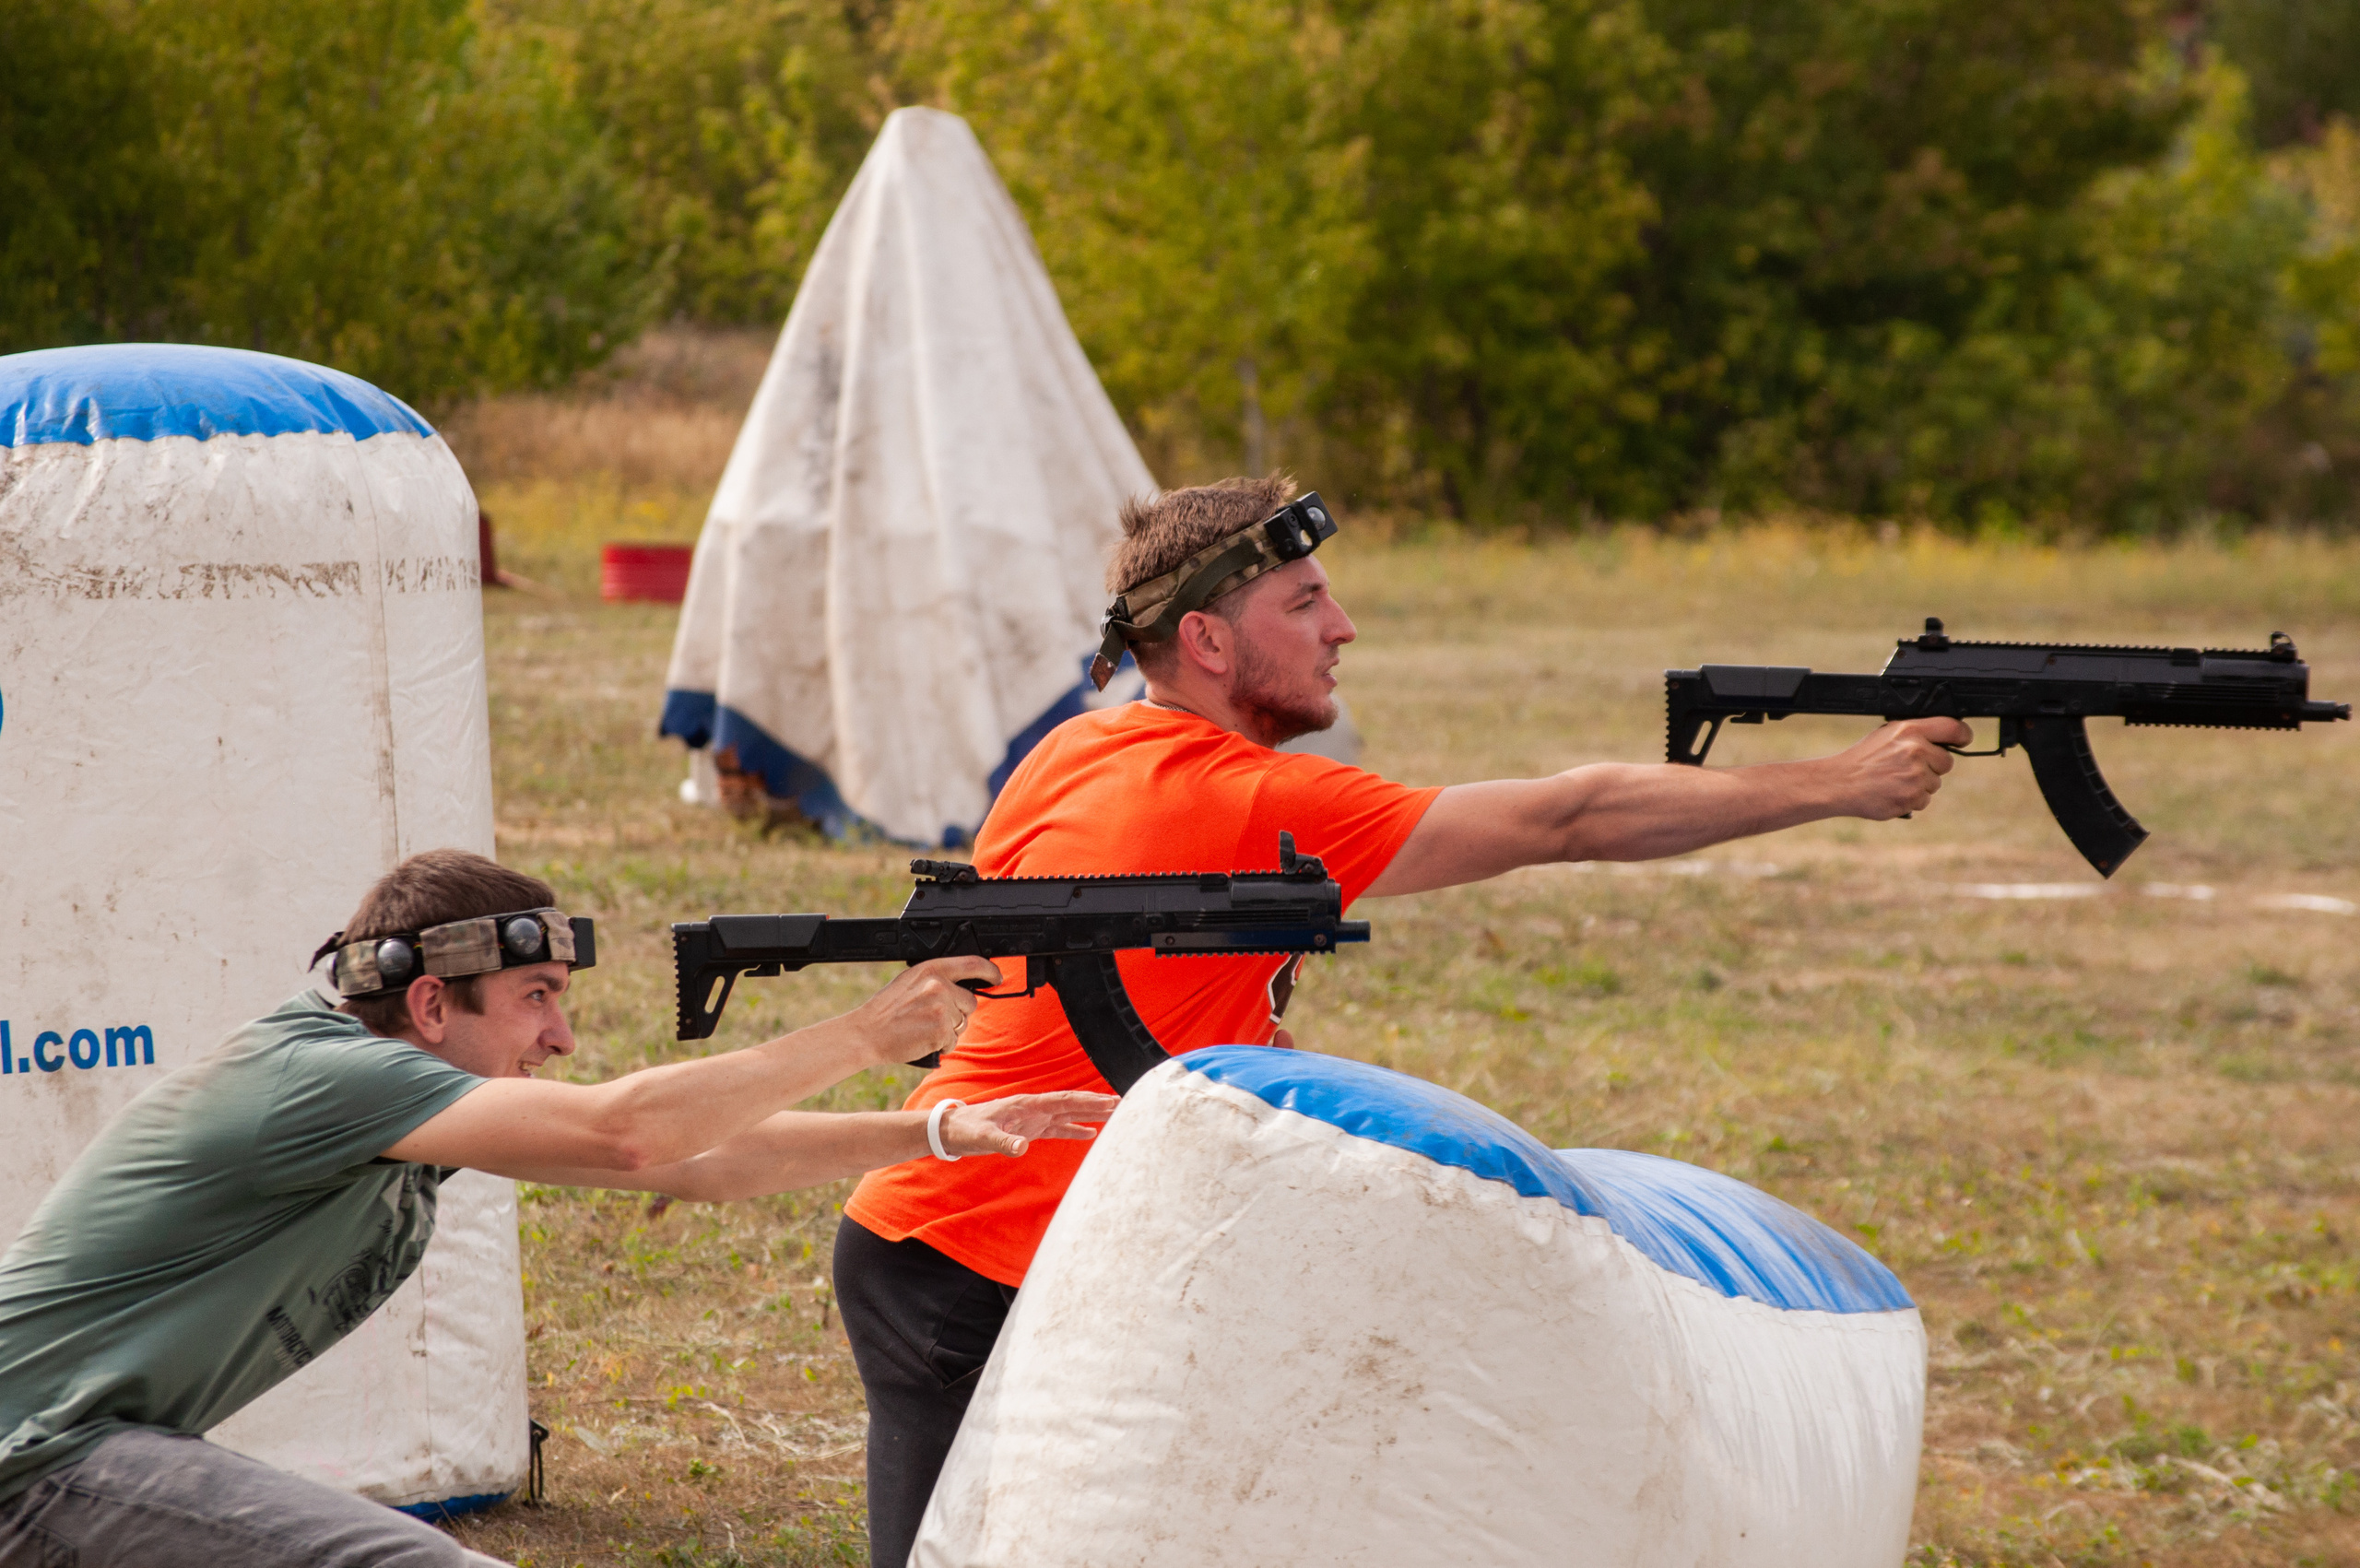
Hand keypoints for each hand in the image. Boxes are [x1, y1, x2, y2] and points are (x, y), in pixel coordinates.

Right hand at [848, 957, 998, 1068]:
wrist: (866, 1033)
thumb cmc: (886, 1011)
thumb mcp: (910, 982)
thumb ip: (936, 981)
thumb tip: (961, 987)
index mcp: (930, 969)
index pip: (972, 963)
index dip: (990, 971)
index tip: (997, 977)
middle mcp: (938, 985)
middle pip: (970, 1002)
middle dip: (958, 1013)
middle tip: (932, 1018)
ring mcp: (941, 1007)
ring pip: (963, 1023)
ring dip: (949, 1031)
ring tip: (924, 1029)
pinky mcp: (942, 1029)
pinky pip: (954, 1041)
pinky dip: (943, 1045)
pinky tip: (924, 1040)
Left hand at [936, 1092, 1118, 1157]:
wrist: (952, 1131)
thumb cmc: (966, 1130)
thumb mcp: (982, 1137)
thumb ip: (1002, 1142)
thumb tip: (1023, 1148)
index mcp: (1026, 1105)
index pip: (1063, 1100)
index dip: (1086, 1100)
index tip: (1109, 1101)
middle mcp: (1033, 1109)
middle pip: (1070, 1104)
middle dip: (1095, 1104)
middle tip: (1122, 1105)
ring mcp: (1033, 1119)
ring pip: (1067, 1115)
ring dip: (1089, 1115)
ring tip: (1114, 1115)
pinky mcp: (1029, 1130)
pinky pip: (1057, 1128)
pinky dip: (1074, 1130)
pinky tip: (1090, 1134)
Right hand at [1832, 717, 1971, 818]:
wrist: (1839, 783)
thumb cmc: (1861, 759)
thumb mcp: (1886, 735)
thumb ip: (1915, 734)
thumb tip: (1941, 738)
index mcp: (1909, 730)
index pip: (1953, 728)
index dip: (1962, 735)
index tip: (1963, 740)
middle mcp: (1916, 750)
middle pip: (1947, 761)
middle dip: (1933, 766)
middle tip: (1908, 767)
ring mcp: (1916, 775)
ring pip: (1935, 783)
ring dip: (1920, 785)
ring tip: (1894, 781)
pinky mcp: (1912, 797)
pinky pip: (1924, 800)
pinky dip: (1911, 799)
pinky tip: (1892, 792)